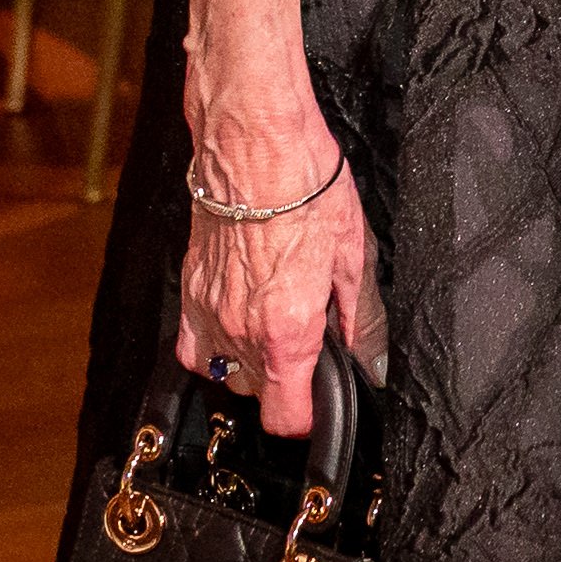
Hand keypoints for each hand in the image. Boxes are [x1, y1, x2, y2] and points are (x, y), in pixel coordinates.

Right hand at [173, 93, 388, 440]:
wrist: (256, 144)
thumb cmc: (308, 189)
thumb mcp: (356, 256)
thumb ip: (362, 319)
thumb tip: (373, 360)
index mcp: (286, 331)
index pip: (284, 417)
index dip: (307, 418)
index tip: (322, 399)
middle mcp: (239, 332)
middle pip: (256, 394)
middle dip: (286, 379)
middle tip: (311, 338)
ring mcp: (206, 313)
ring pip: (224, 371)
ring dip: (251, 361)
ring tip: (279, 320)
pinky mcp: (187, 291)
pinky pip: (194, 344)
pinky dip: (215, 343)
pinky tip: (240, 316)